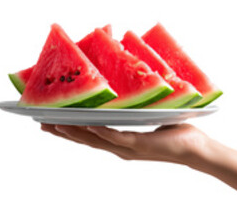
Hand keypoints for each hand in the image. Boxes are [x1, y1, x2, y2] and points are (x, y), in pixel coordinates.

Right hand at [41, 123, 213, 164]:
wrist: (196, 148)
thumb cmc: (176, 132)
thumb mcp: (147, 116)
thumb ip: (131, 109)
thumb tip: (122, 88)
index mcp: (118, 141)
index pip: (87, 135)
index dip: (67, 129)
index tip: (47, 121)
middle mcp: (118, 147)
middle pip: (84, 139)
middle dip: (61, 131)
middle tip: (40, 123)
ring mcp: (127, 147)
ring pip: (94, 140)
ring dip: (74, 132)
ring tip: (55, 124)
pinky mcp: (138, 145)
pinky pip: (115, 138)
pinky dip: (101, 132)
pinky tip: (89, 125)